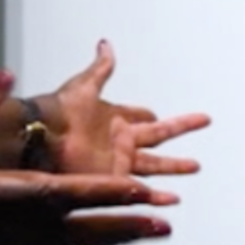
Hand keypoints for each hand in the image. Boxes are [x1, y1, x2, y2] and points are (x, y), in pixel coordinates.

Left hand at [19, 39, 206, 181]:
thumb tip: (106, 44)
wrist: (44, 137)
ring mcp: (119, 162)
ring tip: (194, 167)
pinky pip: (142, 189)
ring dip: (175, 168)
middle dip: (179, 132)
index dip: (151, 116)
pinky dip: (158, 196)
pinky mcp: (115, 180)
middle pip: (159, 137)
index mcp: (114, 118)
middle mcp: (119, 141)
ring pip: (156, 165)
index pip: (141, 117)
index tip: (159, 116)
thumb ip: (100, 68)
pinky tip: (173, 200)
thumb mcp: (84, 85)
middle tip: (201, 126)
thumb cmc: (59, 111)